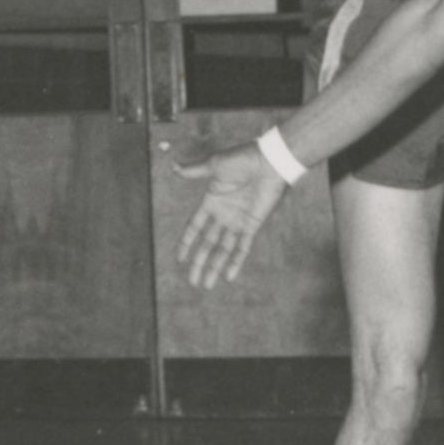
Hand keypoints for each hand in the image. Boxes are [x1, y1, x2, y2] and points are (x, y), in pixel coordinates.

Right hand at [176, 142, 290, 289]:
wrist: (269, 162)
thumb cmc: (243, 159)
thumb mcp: (215, 165)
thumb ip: (195, 170)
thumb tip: (174, 168)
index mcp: (211, 202)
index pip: (195, 228)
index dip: (186, 243)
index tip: (179, 258)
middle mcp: (223, 215)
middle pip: (207, 245)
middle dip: (199, 263)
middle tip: (192, 282)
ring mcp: (238, 222)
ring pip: (223, 250)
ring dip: (214, 267)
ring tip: (206, 285)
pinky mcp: (252, 225)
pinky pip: (243, 248)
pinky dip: (235, 262)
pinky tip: (228, 277)